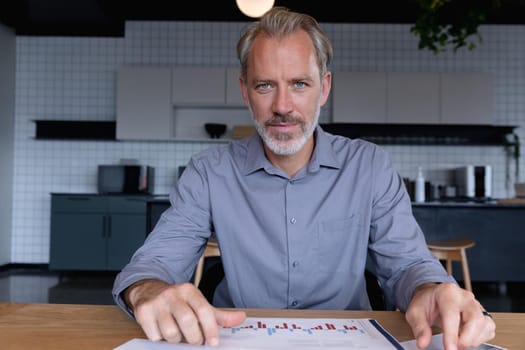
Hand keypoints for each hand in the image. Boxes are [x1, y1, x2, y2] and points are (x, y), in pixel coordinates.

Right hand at [124, 279, 246, 345]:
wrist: (149, 291)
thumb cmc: (179, 302)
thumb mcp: (198, 304)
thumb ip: (219, 315)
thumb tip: (241, 318)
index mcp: (189, 290)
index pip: (204, 310)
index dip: (211, 329)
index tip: (213, 343)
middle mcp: (173, 294)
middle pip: (188, 322)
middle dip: (194, 338)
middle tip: (195, 342)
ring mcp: (157, 303)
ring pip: (170, 333)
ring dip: (176, 340)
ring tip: (178, 335)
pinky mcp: (143, 312)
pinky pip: (155, 337)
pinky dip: (161, 340)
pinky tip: (163, 332)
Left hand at [405, 282, 495, 349]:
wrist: (433, 296)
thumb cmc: (426, 302)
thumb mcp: (415, 312)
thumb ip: (419, 328)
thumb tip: (423, 343)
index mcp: (447, 292)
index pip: (452, 314)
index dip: (452, 334)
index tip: (450, 349)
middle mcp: (465, 297)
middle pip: (475, 318)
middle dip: (466, 338)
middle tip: (455, 348)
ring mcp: (476, 304)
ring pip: (485, 324)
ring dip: (473, 339)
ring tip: (459, 343)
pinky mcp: (483, 313)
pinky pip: (489, 328)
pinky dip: (480, 338)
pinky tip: (467, 338)